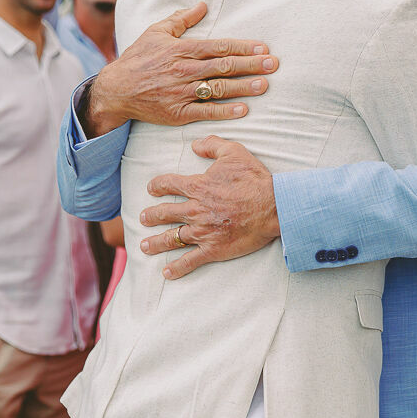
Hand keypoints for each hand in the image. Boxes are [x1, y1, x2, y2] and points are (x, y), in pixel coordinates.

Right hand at [82, 4, 277, 135]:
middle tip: (273, 64)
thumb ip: (181, 18)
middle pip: (224, 67)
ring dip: (244, 87)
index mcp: (181, 50)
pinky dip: (225, 111)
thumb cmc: (138, 58)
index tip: (263, 47)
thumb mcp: (157, 32)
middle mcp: (184, 70)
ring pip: (218, 89)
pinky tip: (243, 109)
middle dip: (251, 65)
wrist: (115, 89)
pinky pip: (205, 111)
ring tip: (265, 85)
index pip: (218, 47)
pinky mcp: (178, 112)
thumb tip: (203, 5)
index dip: (242, 47)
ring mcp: (181, 92)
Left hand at [139, 136, 279, 278]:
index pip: (169, 185)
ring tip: (145, 246)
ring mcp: (203, 231)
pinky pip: (190, 260)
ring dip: (156, 243)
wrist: (273, 207)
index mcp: (198, 187)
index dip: (157, 186)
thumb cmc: (255, 180)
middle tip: (143, 218)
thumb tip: (195, 144)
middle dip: (151, 216)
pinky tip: (167, 272)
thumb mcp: (234, 153)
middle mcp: (195, 210)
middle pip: (165, 213)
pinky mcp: (213, 249)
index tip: (151, 189)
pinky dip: (177, 268)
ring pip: (172, 238)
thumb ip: (212, 145)